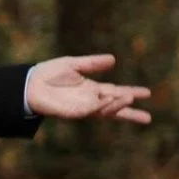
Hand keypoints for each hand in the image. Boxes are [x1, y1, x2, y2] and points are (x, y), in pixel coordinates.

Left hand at [27, 54, 152, 123]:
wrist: (30, 84)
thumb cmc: (49, 73)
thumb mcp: (74, 64)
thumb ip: (93, 63)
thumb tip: (113, 59)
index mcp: (92, 89)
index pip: (116, 91)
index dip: (131, 92)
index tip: (148, 93)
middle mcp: (90, 100)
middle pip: (115, 108)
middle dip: (131, 112)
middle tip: (149, 118)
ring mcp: (83, 108)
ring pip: (105, 110)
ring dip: (118, 105)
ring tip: (130, 98)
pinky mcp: (73, 112)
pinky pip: (91, 110)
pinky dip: (102, 106)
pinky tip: (110, 100)